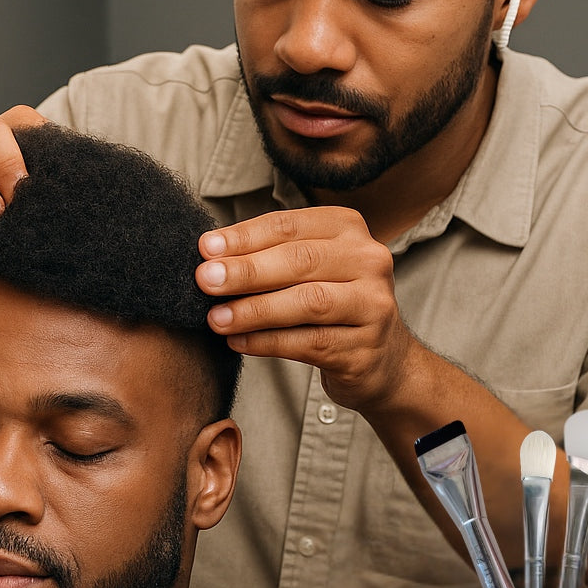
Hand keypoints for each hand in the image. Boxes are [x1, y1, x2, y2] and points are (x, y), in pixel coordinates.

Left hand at [195, 206, 418, 410]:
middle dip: (246, 271)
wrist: (382, 360)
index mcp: (348, 229)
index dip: (244, 237)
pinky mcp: (366, 348)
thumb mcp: (309, 269)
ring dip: (255, 310)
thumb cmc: (330, 305)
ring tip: (216, 318)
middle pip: (300, 261)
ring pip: (308, 302)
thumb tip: (210, 257)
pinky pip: (310, 343)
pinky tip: (238, 342)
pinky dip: (268, 342)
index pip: (289, 226)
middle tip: (205, 280)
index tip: (205, 249)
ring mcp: (373, 305)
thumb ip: (268, 257)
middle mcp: (369, 260)